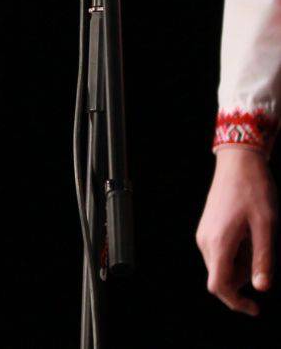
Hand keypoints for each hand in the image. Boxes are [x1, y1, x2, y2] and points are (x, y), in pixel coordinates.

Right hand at [198, 144, 275, 314]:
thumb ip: (263, 259)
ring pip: (221, 264)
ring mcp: (205, 233)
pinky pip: (220, 252)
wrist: (239, 163)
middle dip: (245, 279)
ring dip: (242, 266)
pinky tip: (251, 236)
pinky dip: (237, 254)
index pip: (219, 285)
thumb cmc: (254, 191)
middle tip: (266, 260)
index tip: (255, 309)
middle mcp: (205, 241)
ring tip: (261, 242)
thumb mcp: (267, 227)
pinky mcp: (208, 228)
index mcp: (218, 243)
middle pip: (221, 277)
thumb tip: (263, 288)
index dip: (236, 302)